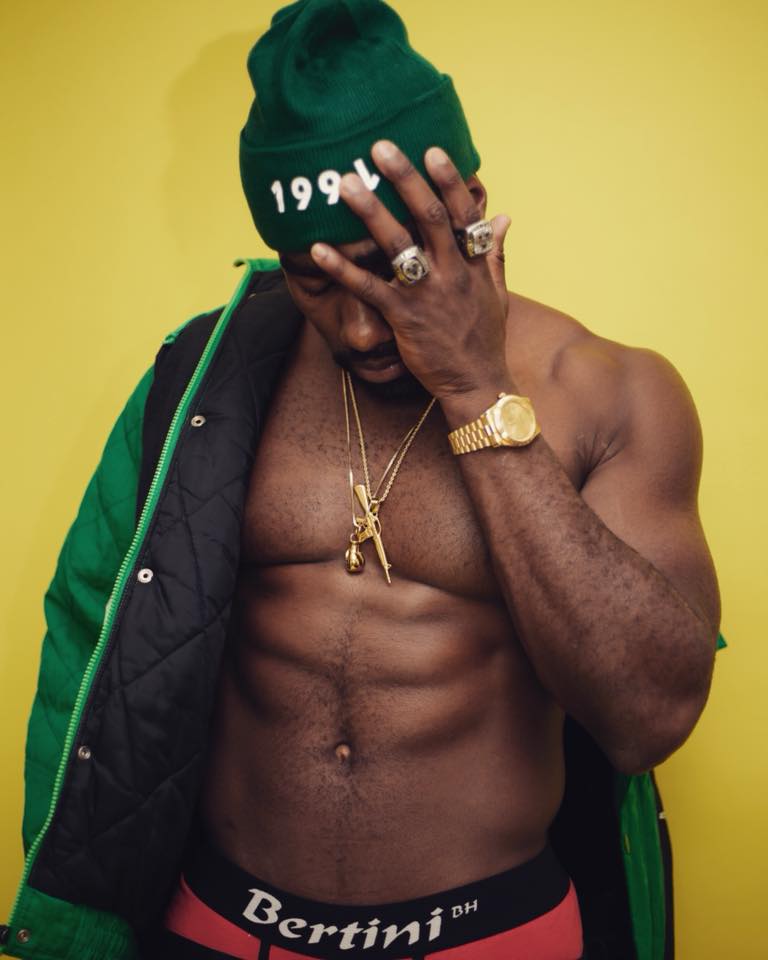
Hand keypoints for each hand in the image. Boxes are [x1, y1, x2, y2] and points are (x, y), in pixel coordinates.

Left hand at [310, 140, 512, 401]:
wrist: (478, 384)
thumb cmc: (484, 338)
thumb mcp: (497, 292)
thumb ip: (494, 251)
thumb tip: (503, 214)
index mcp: (473, 264)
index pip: (463, 213)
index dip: (448, 180)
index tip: (432, 148)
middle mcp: (451, 273)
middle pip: (428, 217)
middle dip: (404, 179)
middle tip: (379, 148)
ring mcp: (427, 295)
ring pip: (397, 246)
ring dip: (369, 212)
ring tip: (345, 184)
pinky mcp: (404, 319)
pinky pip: (369, 289)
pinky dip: (343, 268)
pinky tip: (317, 249)